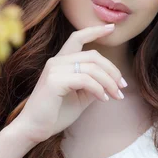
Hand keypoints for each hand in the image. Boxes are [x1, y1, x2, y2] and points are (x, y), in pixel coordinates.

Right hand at [11, 23, 126, 143]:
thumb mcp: (80, 97)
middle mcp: (56, 61)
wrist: (34, 130)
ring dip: (109, 82)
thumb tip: (112, 81)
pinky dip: (99, 89)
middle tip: (122, 87)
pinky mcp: (54, 81)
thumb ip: (93, 84)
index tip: (112, 28)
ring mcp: (54, 69)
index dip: (95, 31)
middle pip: (93, 55)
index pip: (77, 38)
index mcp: (60, 62)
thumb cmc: (55, 114)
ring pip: (92, 68)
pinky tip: (104, 99)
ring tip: (117, 96)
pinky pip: (85, 80)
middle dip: (112, 70)